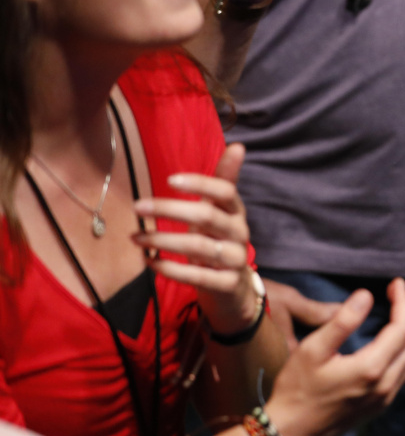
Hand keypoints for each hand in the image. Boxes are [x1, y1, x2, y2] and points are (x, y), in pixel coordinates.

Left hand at [132, 143, 259, 333]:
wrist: (234, 290)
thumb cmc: (219, 242)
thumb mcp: (222, 212)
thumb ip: (225, 181)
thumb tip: (238, 145)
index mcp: (237, 212)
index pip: (225, 192)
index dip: (200, 184)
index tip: (169, 180)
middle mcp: (239, 233)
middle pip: (207, 217)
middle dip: (170, 210)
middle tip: (137, 206)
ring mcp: (235, 260)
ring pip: (199, 248)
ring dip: (162, 241)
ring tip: (135, 238)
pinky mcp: (226, 285)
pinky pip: (197, 277)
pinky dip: (170, 269)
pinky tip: (148, 262)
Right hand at [264, 279, 404, 435]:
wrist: (289, 432)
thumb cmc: (296, 389)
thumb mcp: (313, 349)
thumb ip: (342, 321)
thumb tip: (367, 295)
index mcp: (371, 369)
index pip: (402, 328)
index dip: (402, 302)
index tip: (396, 283)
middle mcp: (385, 385)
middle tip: (399, 293)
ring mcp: (385, 398)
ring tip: (399, 311)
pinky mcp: (380, 406)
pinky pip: (404, 372)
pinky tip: (392, 339)